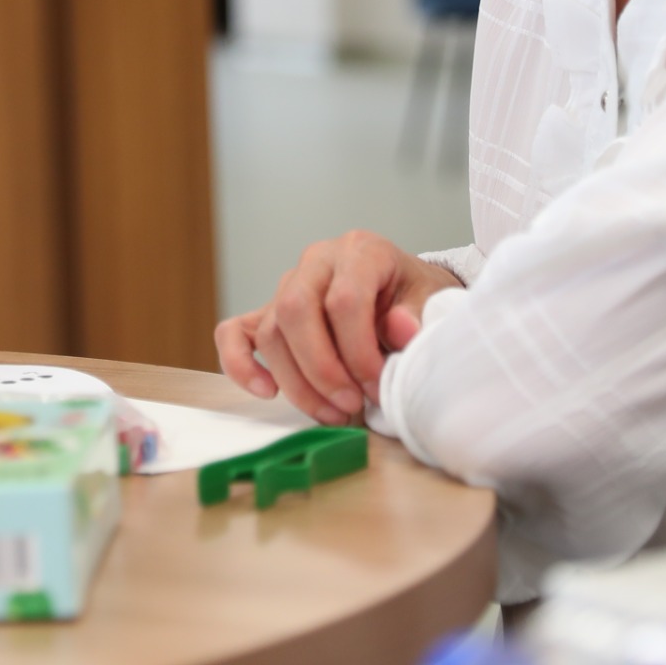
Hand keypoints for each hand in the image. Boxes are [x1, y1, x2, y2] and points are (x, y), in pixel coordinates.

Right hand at [215, 230, 459, 422]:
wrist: (403, 292)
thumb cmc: (414, 298)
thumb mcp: (431, 301)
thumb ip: (417, 315)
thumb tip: (401, 329)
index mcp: (360, 251)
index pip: (343, 299)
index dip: (358, 352)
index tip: (377, 388)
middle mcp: (317, 261)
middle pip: (296, 311)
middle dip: (322, 369)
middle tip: (351, 405)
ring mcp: (287, 285)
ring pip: (271, 331)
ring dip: (297, 382)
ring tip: (333, 413)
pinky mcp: (267, 312)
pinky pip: (234, 332)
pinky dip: (240, 364)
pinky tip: (266, 391)